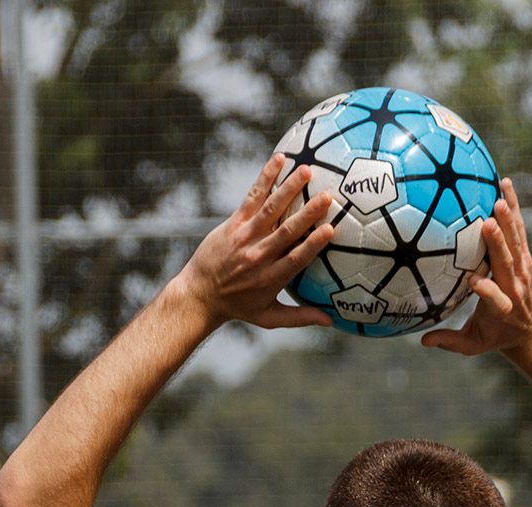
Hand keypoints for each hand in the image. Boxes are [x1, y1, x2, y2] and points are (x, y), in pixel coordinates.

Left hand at [174, 153, 334, 329]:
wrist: (199, 294)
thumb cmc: (238, 307)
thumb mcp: (269, 317)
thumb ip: (300, 317)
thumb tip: (331, 321)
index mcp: (271, 278)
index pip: (297, 258)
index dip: (314, 244)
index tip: (331, 229)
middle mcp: (258, 256)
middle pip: (286, 231)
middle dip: (307, 213)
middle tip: (328, 196)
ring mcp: (244, 237)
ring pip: (270, 210)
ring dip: (288, 188)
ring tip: (305, 170)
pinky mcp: (233, 223)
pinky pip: (251, 197)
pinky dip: (265, 178)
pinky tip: (278, 160)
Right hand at [422, 177, 531, 357]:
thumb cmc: (498, 336)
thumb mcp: (475, 344)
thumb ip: (450, 342)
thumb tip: (423, 341)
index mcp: (500, 308)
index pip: (493, 299)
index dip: (485, 290)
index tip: (472, 282)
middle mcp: (514, 286)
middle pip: (506, 263)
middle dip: (499, 244)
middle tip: (489, 223)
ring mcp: (522, 268)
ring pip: (515, 241)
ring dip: (509, 220)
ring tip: (500, 197)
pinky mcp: (524, 255)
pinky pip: (519, 228)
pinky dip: (514, 207)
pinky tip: (505, 185)